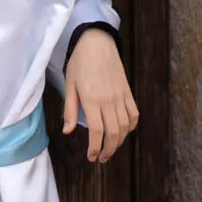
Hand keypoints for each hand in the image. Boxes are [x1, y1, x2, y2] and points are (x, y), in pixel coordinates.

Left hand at [64, 29, 138, 162]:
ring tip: (111, 149)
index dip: (95, 147)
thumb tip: (68, 131)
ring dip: (119, 141)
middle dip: (108, 149)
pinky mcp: (128, 92)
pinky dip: (131, 126)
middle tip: (101, 158)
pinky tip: (124, 132)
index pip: (96, 131)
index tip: (91, 157)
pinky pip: (133, 114)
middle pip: (113, 132)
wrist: (97, 42)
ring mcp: (121, 96)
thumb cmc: (79, 63)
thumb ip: (70, 110)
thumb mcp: (69, 85)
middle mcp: (109, 100)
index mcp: (92, 99)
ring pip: (125, 126)